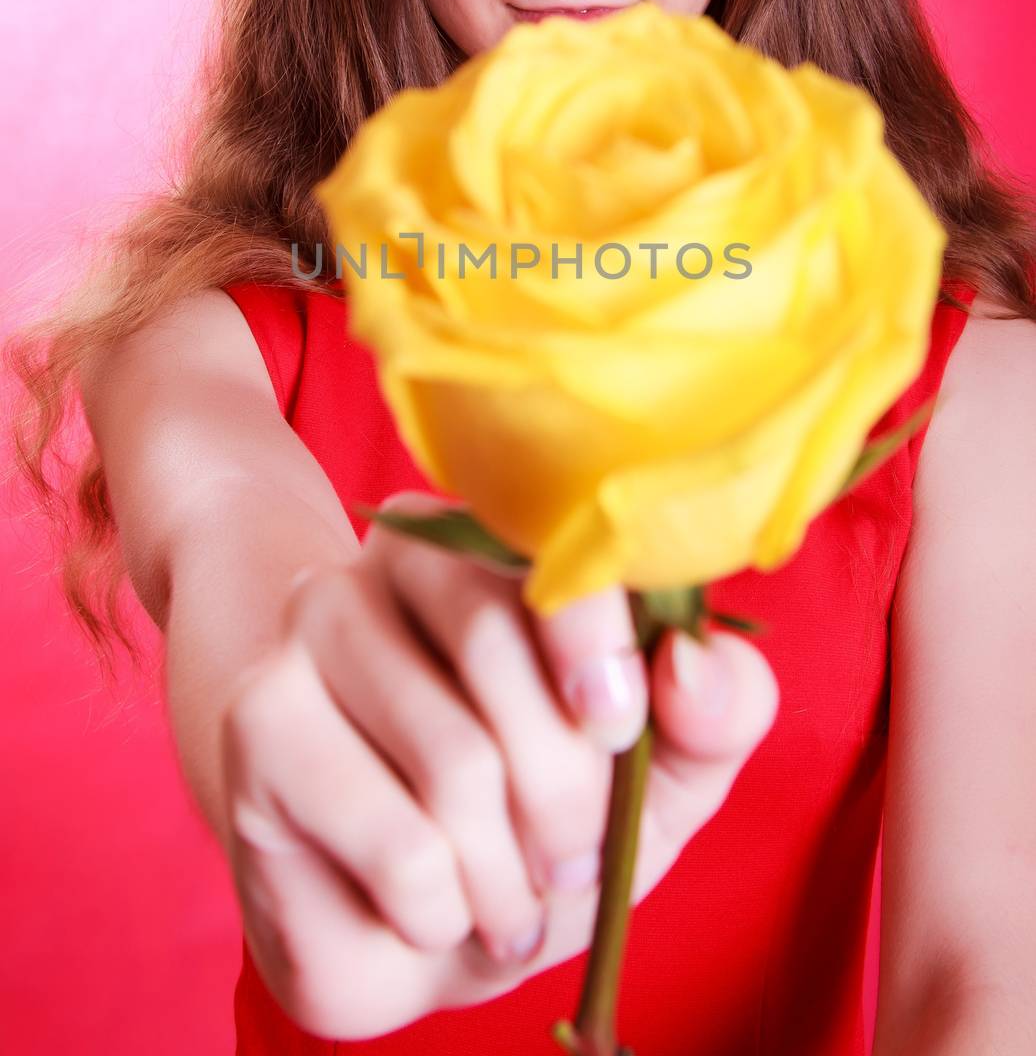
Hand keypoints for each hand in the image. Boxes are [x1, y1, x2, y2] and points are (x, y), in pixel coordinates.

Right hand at [218, 491, 778, 1041]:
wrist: (402, 922)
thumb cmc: (537, 825)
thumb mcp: (657, 776)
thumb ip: (713, 713)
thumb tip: (693, 663)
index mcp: (503, 538)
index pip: (551, 541)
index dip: (596, 636)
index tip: (616, 725)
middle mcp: (399, 552)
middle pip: (495, 638)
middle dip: (563, 794)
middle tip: (570, 864)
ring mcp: (316, 623)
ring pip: (455, 757)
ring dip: (508, 874)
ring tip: (510, 904)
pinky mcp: (262, 719)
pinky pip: (399, 839)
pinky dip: (444, 910)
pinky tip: (434, 913)